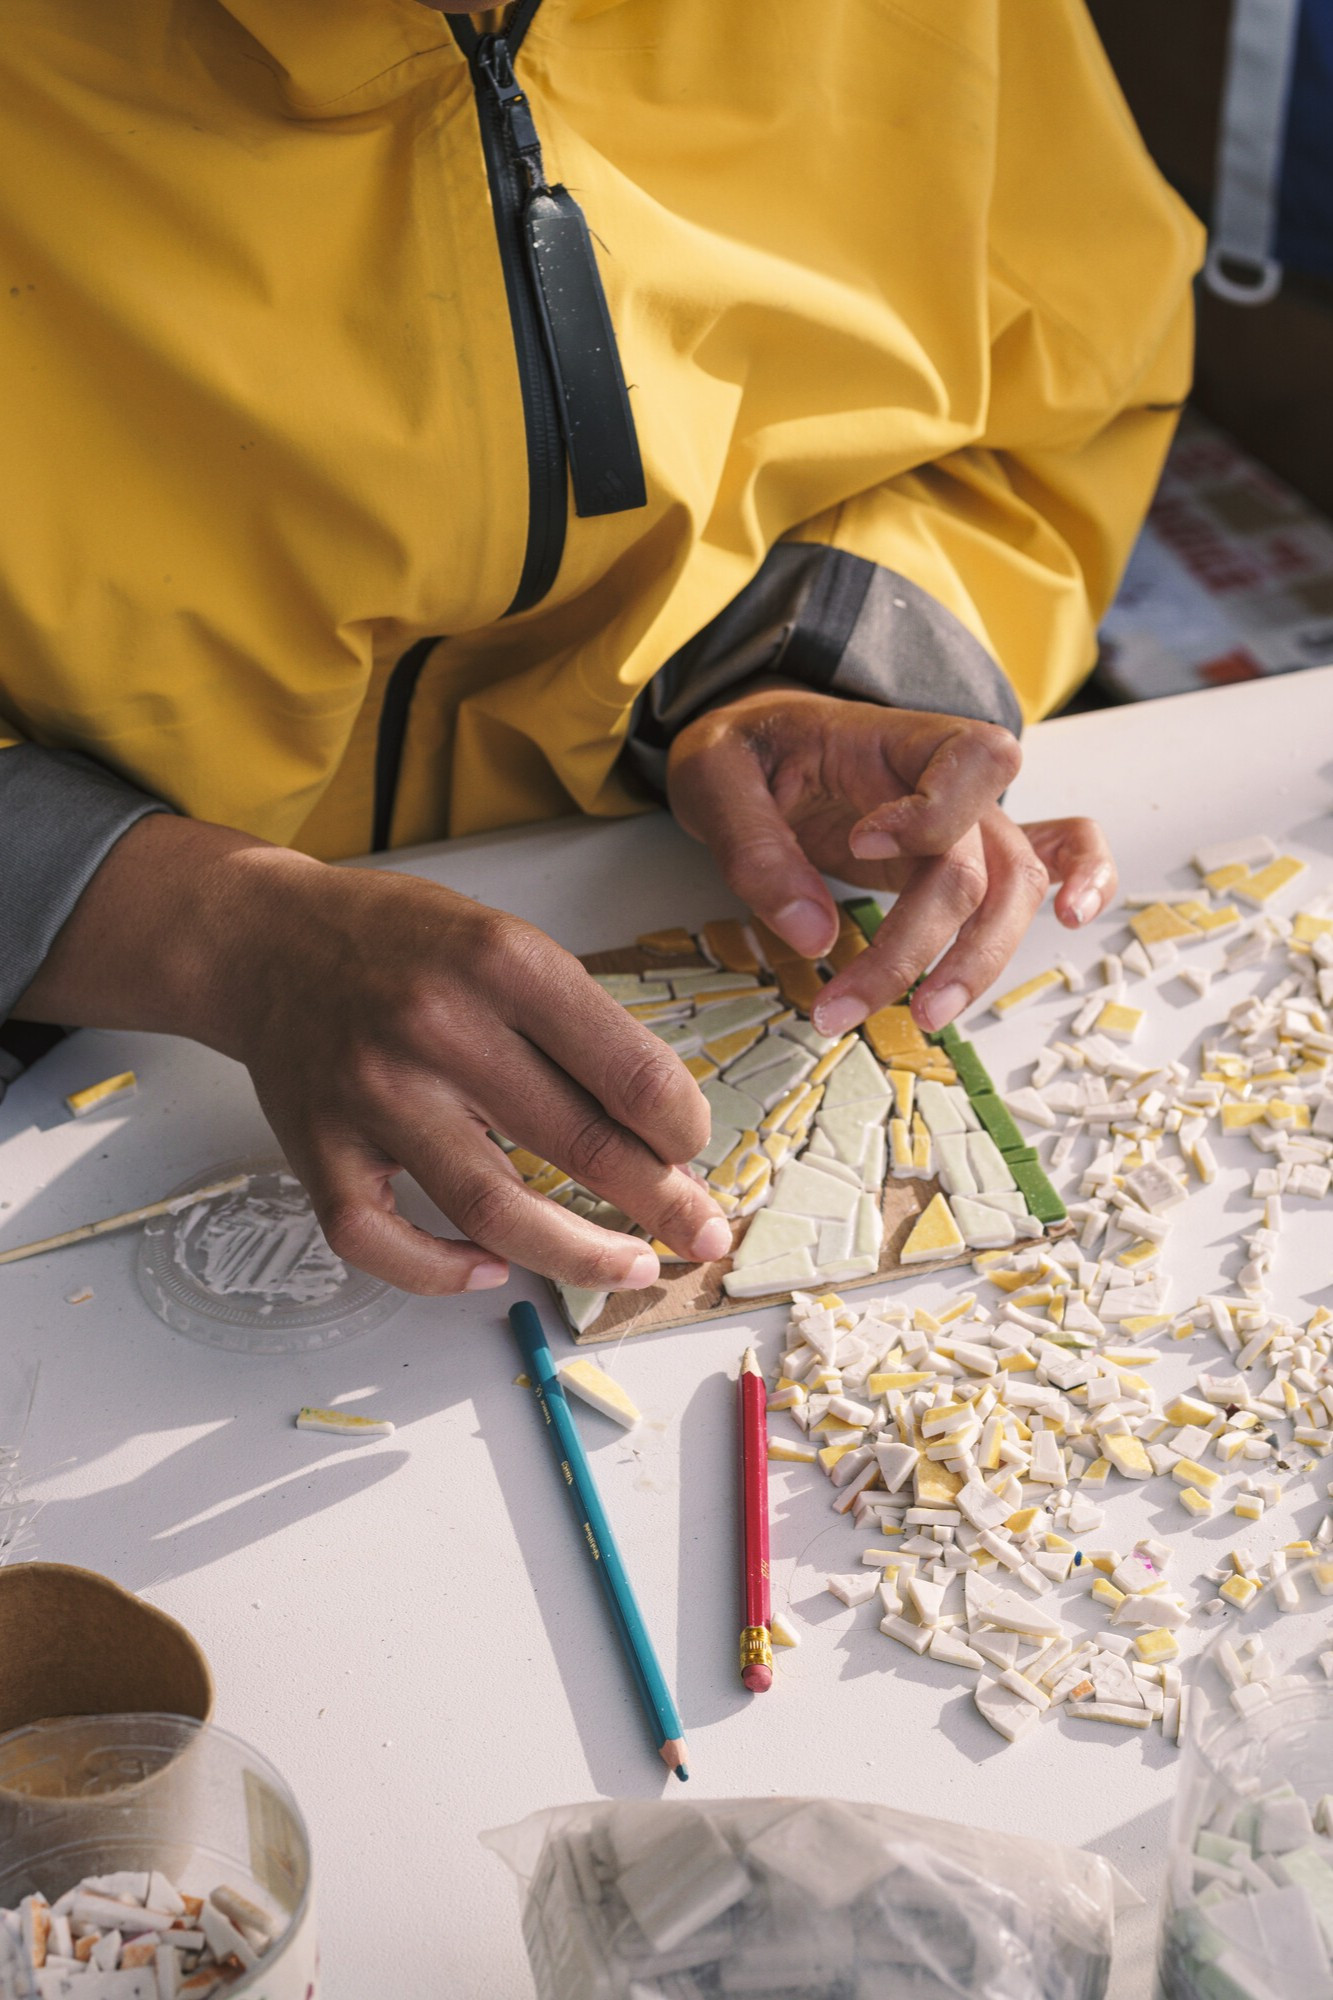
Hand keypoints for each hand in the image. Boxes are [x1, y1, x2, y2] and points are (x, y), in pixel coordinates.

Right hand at [17, 819, 732, 1294]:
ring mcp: (371, 1095)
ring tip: (630, 1268)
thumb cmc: (402, 942)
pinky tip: (490, 1271)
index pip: (626, 1071)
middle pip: (576, 1145)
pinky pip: (382, 1242)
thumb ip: (575, 1023)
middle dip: (660, 1204)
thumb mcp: (506, 940)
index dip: (681, 1129)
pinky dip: (442, 1272)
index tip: (696, 1150)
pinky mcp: (318, 1147)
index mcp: (502, 963)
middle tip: (703, 1236)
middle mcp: (436, 1028)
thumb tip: (659, 1128)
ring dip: (576, 1255)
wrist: (264, 941)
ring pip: (491, 1210)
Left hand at [666, 684, 1115, 1034]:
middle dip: (917, 944)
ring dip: (978, 961)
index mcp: (892, 737)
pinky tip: (1073, 919)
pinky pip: (1059, 849)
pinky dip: (1087, 878)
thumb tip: (812, 936)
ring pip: (1014, 887)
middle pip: (976, 864)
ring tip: (921, 1018)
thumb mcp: (713, 777)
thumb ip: (753, 848)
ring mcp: (967, 818)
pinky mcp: (969, 850)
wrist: (761, 741)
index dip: (930, 814)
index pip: (965, 761)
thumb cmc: (745, 749)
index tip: (856, 847)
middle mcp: (947, 779)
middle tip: (842, 1008)